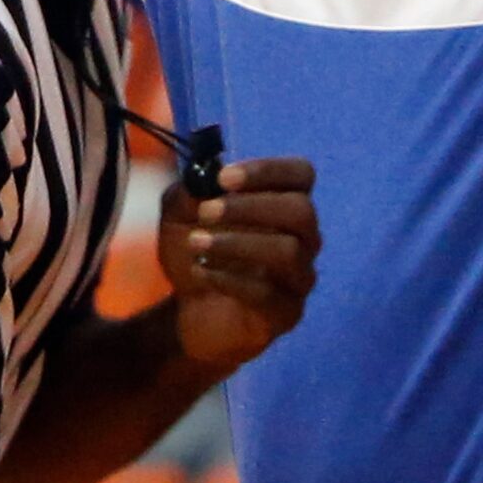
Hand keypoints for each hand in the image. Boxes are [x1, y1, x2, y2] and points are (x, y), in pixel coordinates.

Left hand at [160, 156, 319, 370]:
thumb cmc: (197, 251)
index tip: (223, 177)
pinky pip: (268, 293)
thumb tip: (203, 180)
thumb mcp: (179, 215)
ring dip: (236, 243)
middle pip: (301, 211)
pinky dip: (228, 279)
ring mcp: (299, 276)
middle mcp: (303, 236)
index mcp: (285, 201)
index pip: (300, 174)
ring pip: (288, 252)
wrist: (191, 308)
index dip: (268, 170)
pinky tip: (200, 273)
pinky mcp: (287, 312)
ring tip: (196, 243)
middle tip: (206, 212)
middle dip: (250, 207)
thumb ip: (189, 193)